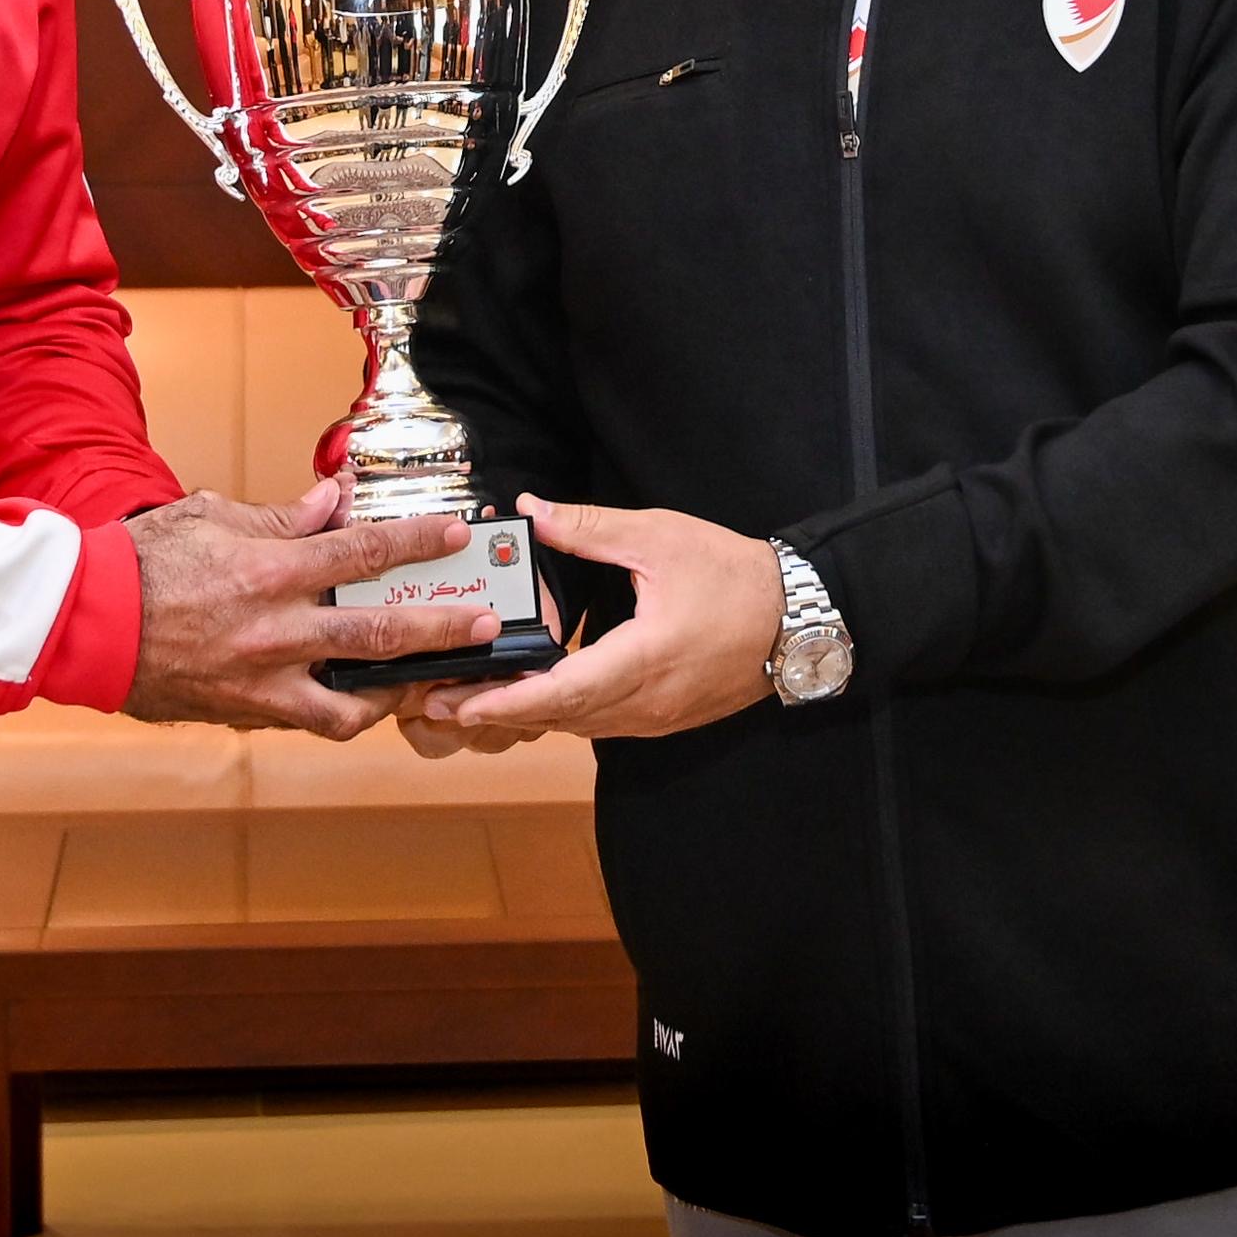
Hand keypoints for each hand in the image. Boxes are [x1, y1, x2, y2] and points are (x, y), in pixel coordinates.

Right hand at [120, 480, 492, 740]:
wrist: (80, 622)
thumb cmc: (139, 561)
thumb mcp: (209, 517)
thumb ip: (277, 517)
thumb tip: (329, 505)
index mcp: (270, 571)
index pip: (364, 553)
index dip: (417, 543)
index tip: (456, 536)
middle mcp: (274, 631)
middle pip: (378, 634)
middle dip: (440, 630)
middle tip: (483, 625)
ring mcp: (260, 681)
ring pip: (349, 704)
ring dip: (395, 694)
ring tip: (425, 683)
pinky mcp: (241, 713)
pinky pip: (304, 721)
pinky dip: (336, 712)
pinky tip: (355, 698)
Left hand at [412, 495, 783, 746]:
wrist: (801, 617)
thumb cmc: (736, 575)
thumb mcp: (660, 538)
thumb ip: (590, 528)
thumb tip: (532, 510)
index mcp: (644, 658)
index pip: (561, 692)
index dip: (506, 701)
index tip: (460, 701)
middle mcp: (646, 702)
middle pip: (557, 718)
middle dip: (495, 712)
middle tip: (435, 701)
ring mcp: (656, 718)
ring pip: (576, 726)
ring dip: (524, 717)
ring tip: (470, 700)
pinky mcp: (664, 719)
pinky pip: (600, 725)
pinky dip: (560, 714)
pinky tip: (533, 697)